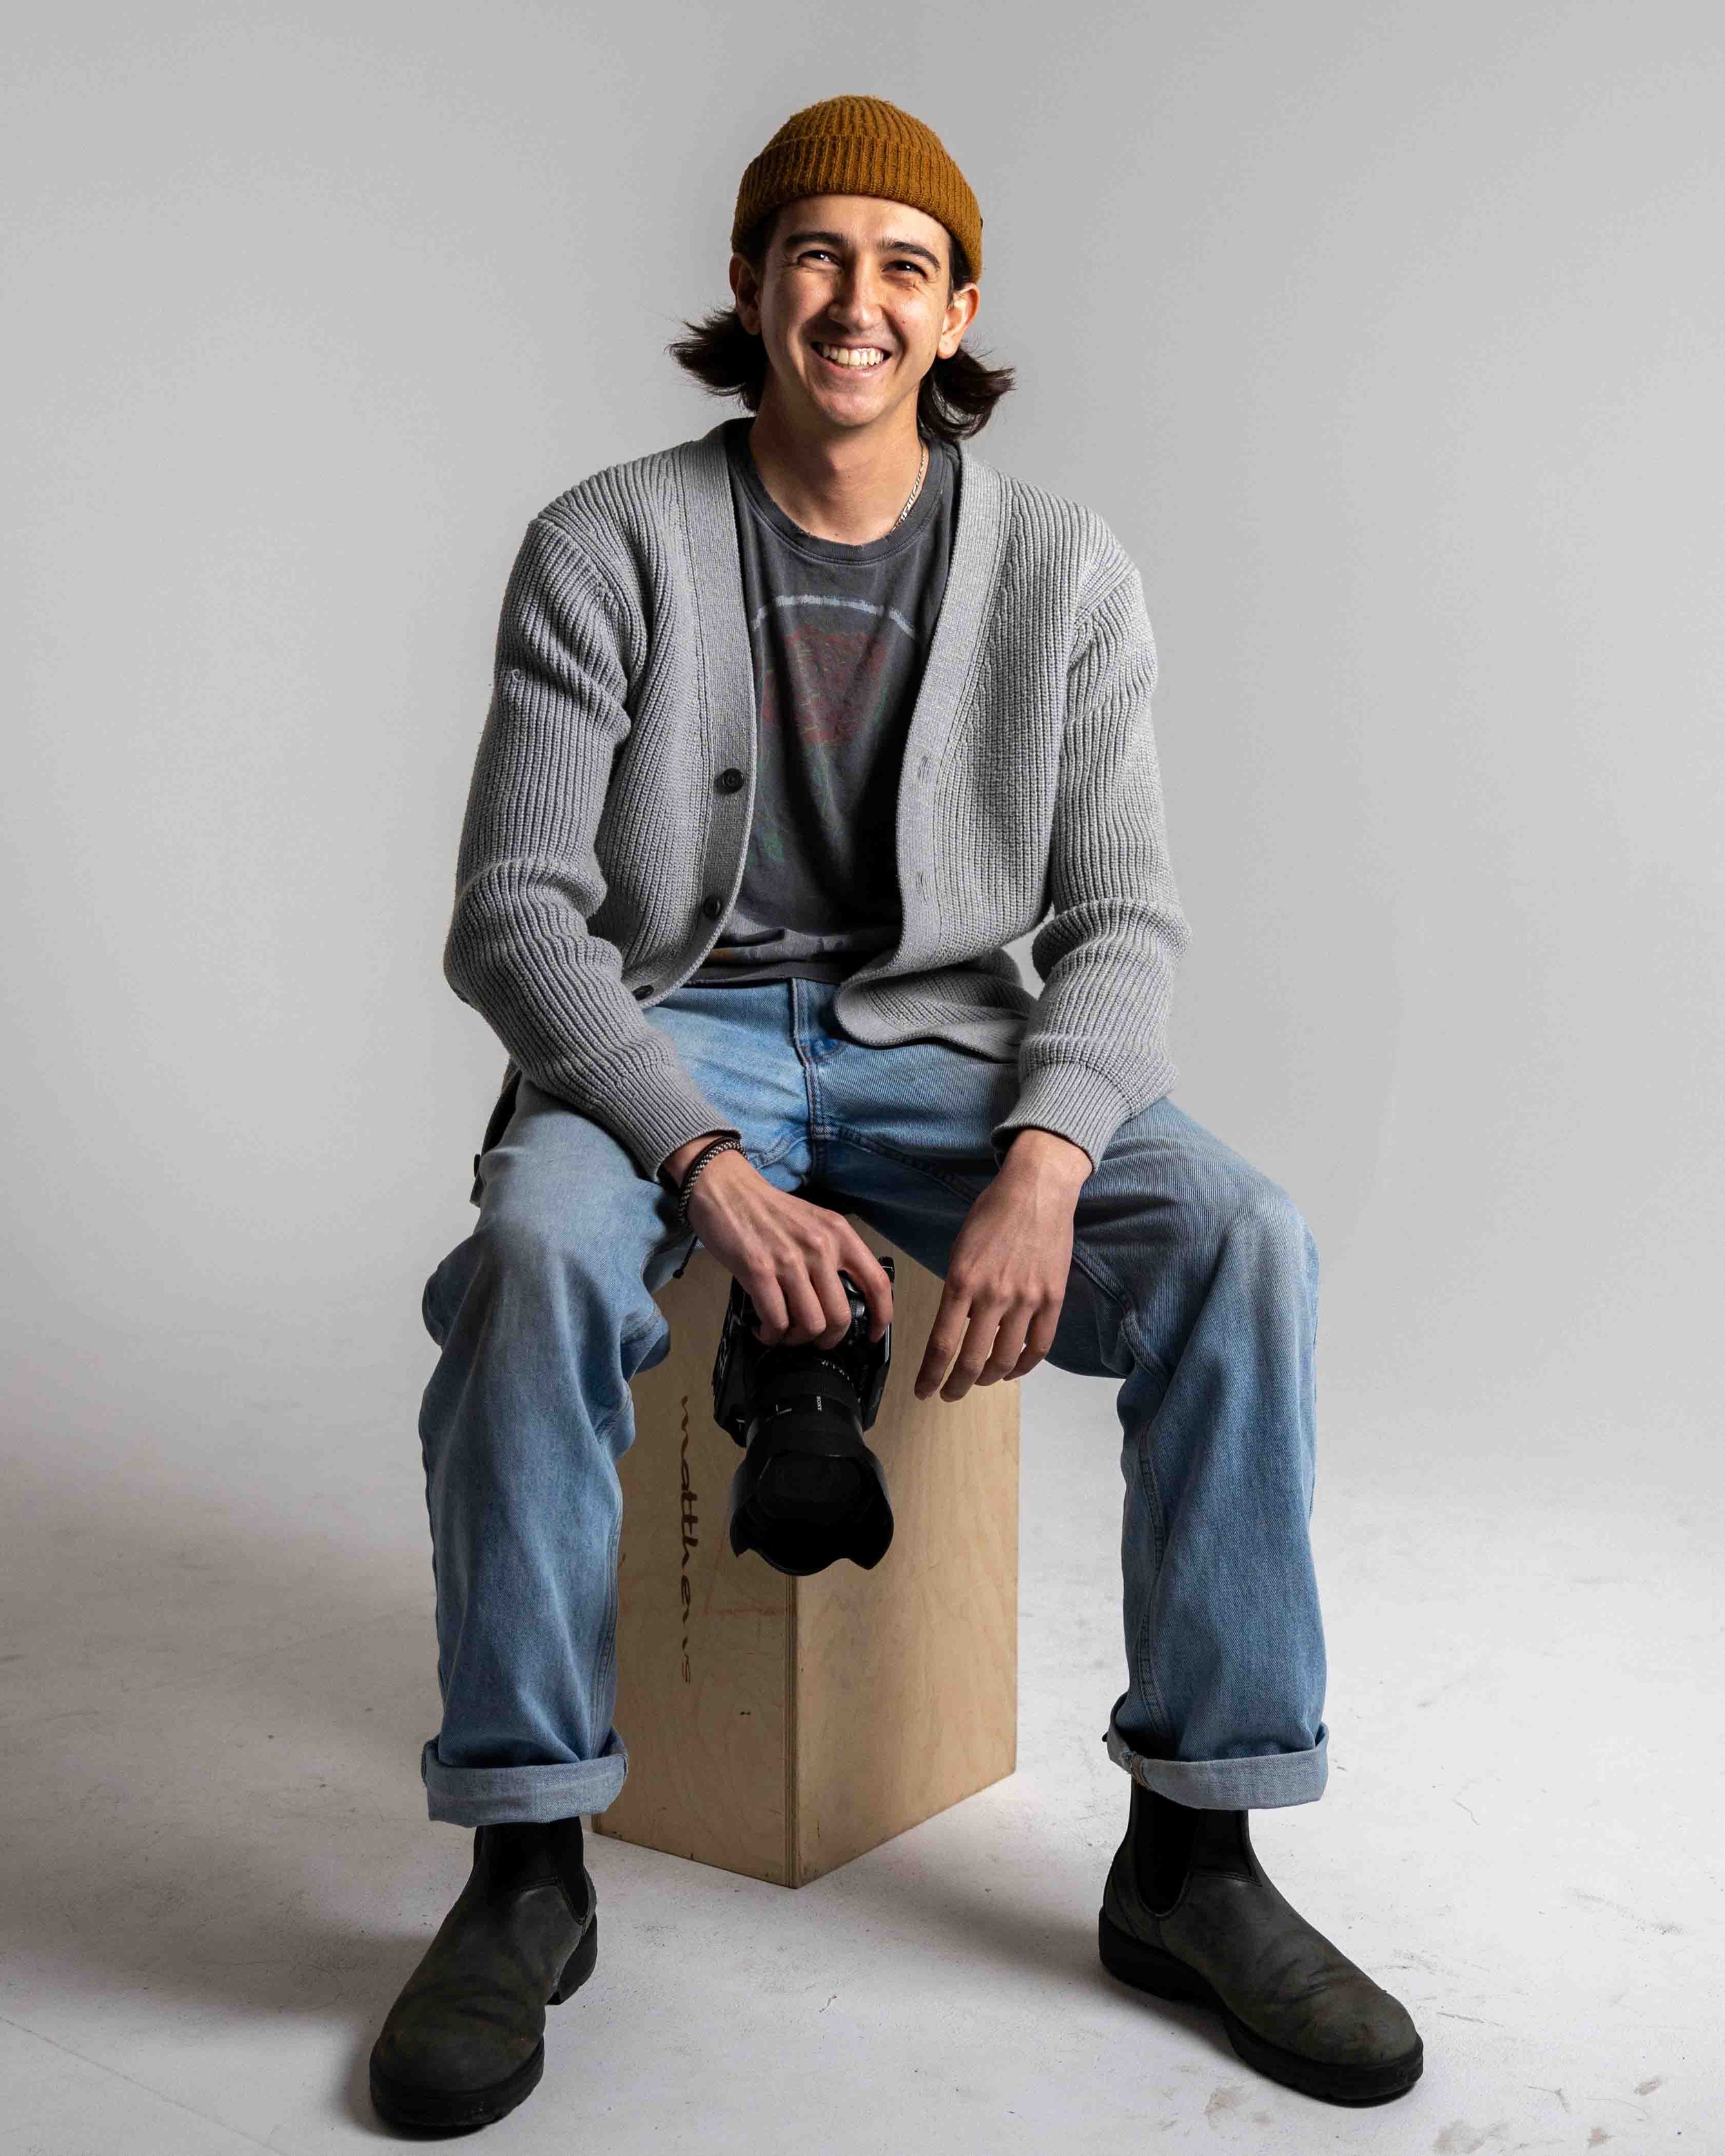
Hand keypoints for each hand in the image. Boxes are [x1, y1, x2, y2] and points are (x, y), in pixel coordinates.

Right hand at [680, 1148, 894, 1349]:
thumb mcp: (814, 1223)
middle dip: (827, 1339)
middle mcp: (820, 1247)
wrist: (726, 1189)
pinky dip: (770, 1335)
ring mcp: (790, 1260)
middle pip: (840, 1316)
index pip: (876, 1282)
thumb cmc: (769, 1211)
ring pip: (810, 1325)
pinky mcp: (759, 1271)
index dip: (881, 1316)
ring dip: (797, 1339)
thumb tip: (839, 1301)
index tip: (871, 1335)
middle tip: (811, 1338)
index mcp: (839, 1234)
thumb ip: (832, 1255)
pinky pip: (776, 1321)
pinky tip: (763, 1329)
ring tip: (784, 1333)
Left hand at [913, 1129, 1090, 1401]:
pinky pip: (1039, 1346)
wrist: (1037, 1189)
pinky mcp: (1052, 1298)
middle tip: (949, 1393)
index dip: (930, 1375)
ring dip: (989, 1379)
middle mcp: (993, 1295)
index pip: (941, 1344)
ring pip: (1005, 1359)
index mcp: (962, 1281)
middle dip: (956, 1386)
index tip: (923, 1390)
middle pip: (972, 1361)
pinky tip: (1012, 1369)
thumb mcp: (960, 1248)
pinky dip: (1024, 1366)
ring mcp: (1026, 1299)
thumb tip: (958, 1324)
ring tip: (981, 1381)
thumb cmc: (994, 1213)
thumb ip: (957, 1289)